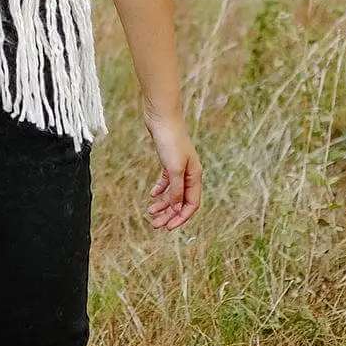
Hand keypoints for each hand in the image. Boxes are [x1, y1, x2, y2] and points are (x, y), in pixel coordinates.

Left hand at [143, 109, 201, 229]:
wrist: (161, 118)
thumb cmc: (170, 141)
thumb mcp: (174, 168)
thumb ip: (176, 189)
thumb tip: (176, 207)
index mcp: (195, 176)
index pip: (192, 204)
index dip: (181, 217)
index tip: (168, 227)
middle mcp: (189, 173)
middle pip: (182, 201)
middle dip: (169, 214)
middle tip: (155, 224)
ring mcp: (179, 167)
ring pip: (173, 192)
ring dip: (163, 204)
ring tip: (150, 212)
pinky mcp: (168, 161)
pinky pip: (167, 181)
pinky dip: (160, 190)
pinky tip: (152, 195)